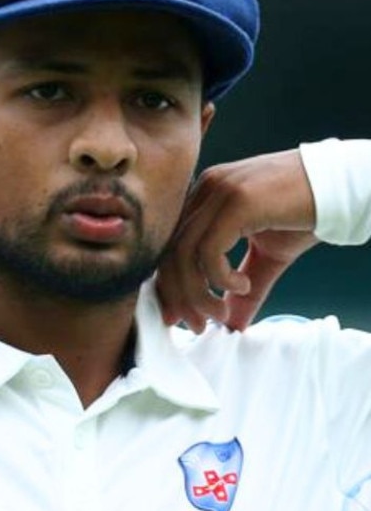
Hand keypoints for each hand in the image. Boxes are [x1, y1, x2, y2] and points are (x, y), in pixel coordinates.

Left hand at [156, 149, 318, 332]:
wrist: (343, 185)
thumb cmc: (306, 213)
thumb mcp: (268, 255)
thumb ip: (245, 287)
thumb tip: (232, 324)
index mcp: (204, 198)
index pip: (169, 246)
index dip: (167, 285)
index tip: (177, 318)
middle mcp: (205, 191)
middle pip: (170, 252)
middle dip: (179, 297)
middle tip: (197, 325)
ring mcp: (219, 192)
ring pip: (183, 253)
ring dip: (197, 293)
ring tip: (219, 313)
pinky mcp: (237, 201)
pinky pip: (209, 249)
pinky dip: (219, 277)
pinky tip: (240, 285)